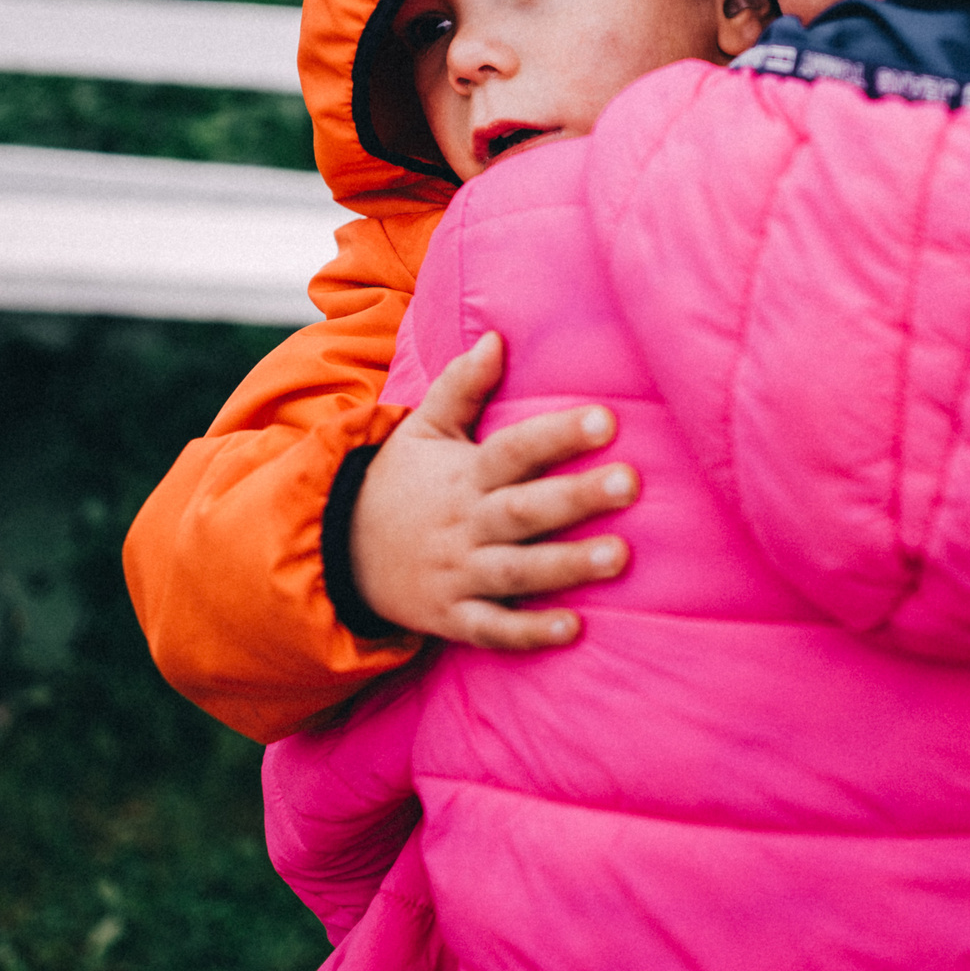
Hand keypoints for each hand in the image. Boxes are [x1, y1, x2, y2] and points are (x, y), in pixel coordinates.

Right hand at [352, 332, 638, 649]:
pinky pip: (492, 630)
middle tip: (632, 482)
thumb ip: (462, 385)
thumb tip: (498, 336)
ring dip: (568, 566)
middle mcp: (466, 524)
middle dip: (578, 497)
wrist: (337, 551)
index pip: (516, 449)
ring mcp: (459, 573)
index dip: (559, 434)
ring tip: (620, 556)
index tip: (607, 418)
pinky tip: (574, 631)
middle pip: (526, 509)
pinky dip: (528, 634)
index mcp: (465, 474)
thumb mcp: (422, 429)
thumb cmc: (399, 483)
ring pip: (518, 571)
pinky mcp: (453, 617)